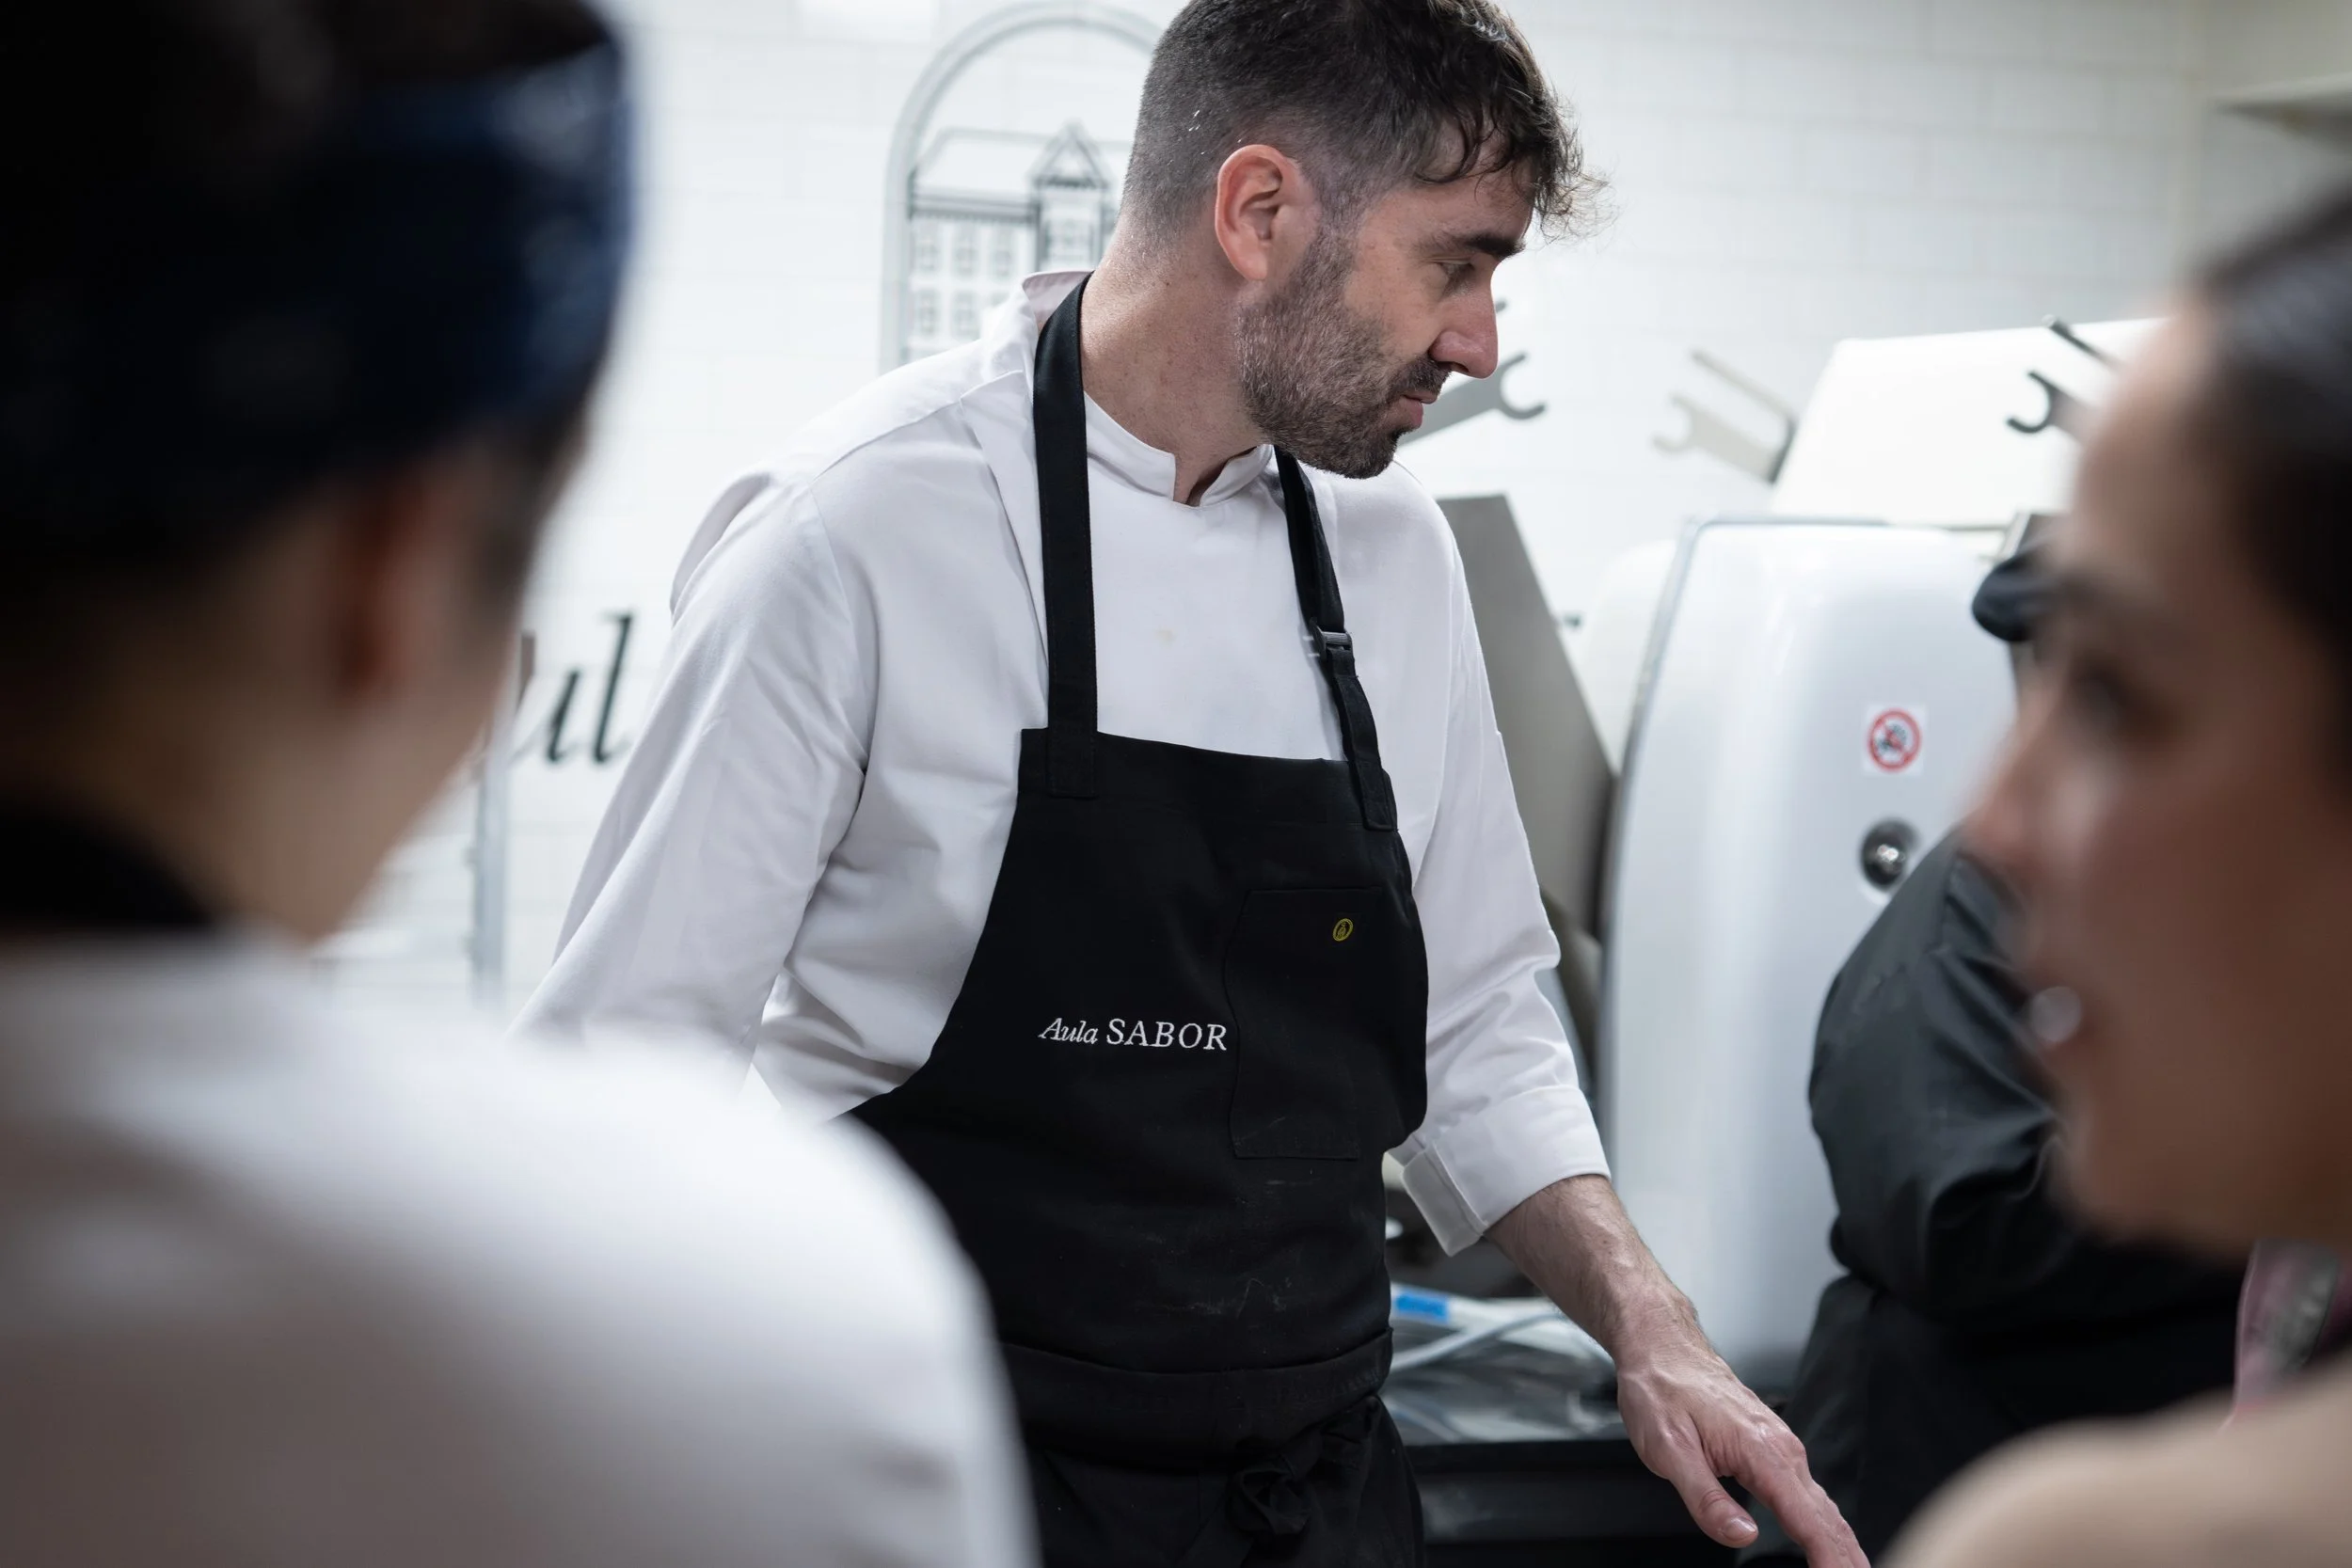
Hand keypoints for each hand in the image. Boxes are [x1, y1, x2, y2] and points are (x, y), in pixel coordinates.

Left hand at [1614, 1326, 1867, 1566]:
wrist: (1663, 1348)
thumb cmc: (1662, 1390)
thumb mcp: (1668, 1449)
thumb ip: (1705, 1498)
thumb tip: (1742, 1536)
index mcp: (1763, 1452)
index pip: (1810, 1522)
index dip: (1831, 1561)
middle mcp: (1782, 1450)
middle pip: (1829, 1520)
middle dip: (1848, 1561)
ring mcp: (1782, 1449)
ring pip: (1824, 1510)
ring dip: (1843, 1548)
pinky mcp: (1773, 1450)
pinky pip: (1810, 1497)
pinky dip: (1827, 1528)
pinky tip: (1829, 1547)